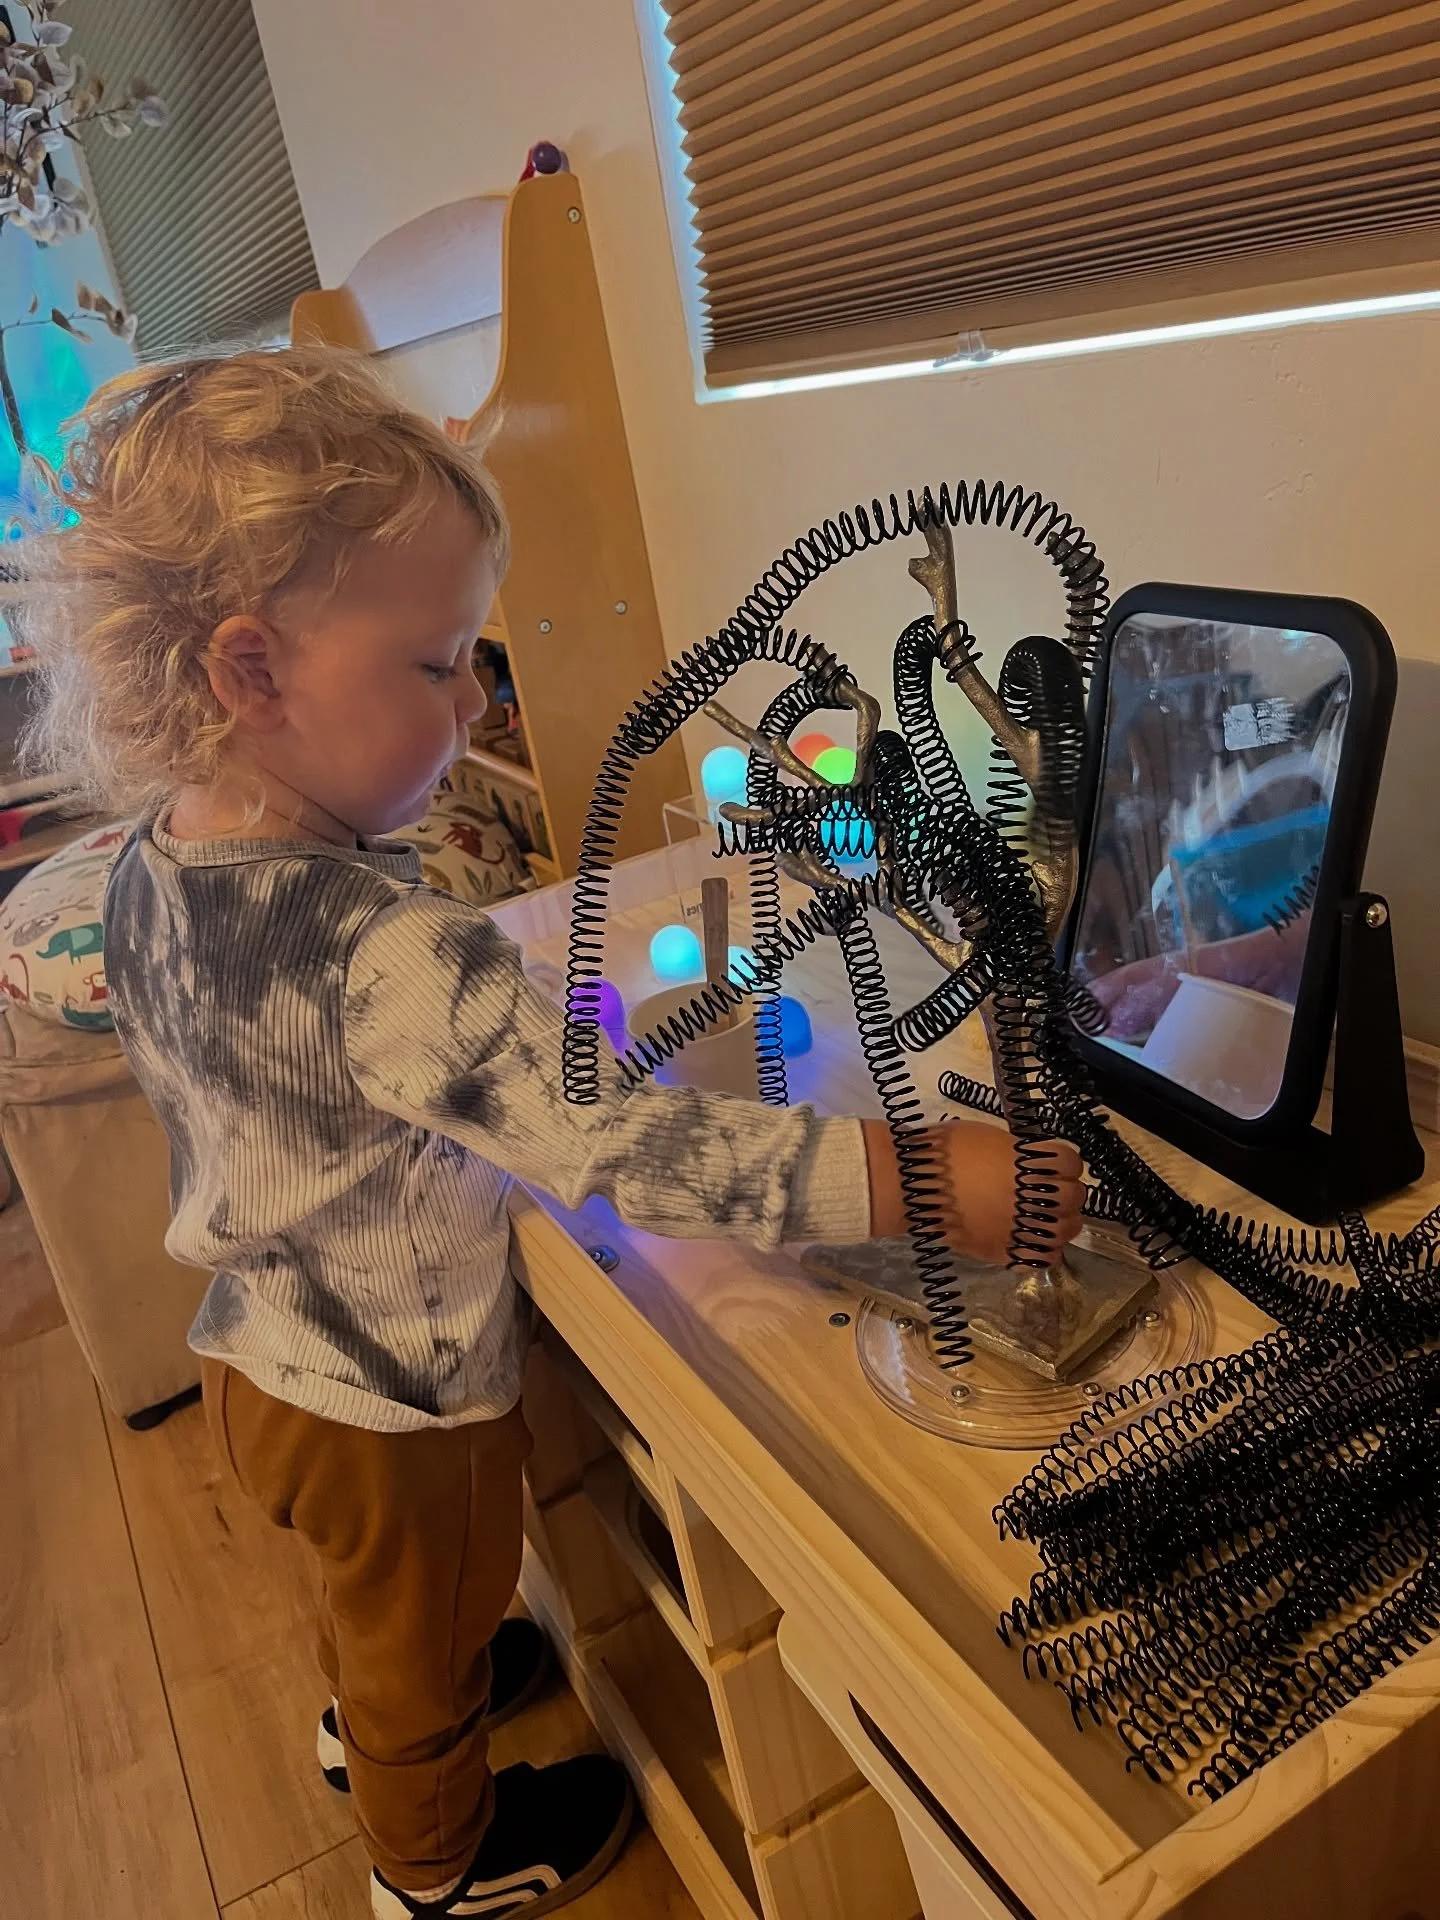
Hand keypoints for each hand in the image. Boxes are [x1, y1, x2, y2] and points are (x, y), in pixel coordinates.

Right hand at [864, 1119, 1083, 1265]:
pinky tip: (1033, 1241)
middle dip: (1067, 1193)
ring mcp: (1020, 1226)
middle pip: (1074, 1197)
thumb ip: (1019, 1153)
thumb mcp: (990, 1138)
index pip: (1071, 1163)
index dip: (1065, 1165)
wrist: (912, 1182)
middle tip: (1051, 1193)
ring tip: (1047, 1220)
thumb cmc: (944, 1150)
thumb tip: (1031, 1164)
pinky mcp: (1004, 1251)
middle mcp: (1032, 1195)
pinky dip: (1044, 1251)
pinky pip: (1041, 1258)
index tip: (1054, 1167)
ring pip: (1065, 1230)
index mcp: (1030, 1162)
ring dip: (1061, 1223)